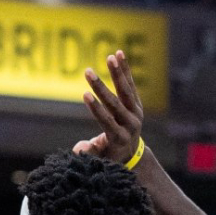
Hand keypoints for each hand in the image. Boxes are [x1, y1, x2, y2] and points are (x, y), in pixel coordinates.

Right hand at [76, 50, 143, 164]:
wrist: (131, 153)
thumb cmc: (109, 155)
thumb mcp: (99, 160)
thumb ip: (89, 153)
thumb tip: (78, 149)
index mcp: (119, 137)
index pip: (107, 121)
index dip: (96, 108)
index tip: (84, 95)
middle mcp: (131, 124)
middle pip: (115, 103)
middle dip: (100, 87)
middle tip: (87, 72)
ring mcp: (136, 112)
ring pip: (126, 90)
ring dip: (118, 73)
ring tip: (110, 56)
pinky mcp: (137, 103)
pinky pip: (130, 84)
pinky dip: (125, 69)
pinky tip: (119, 54)